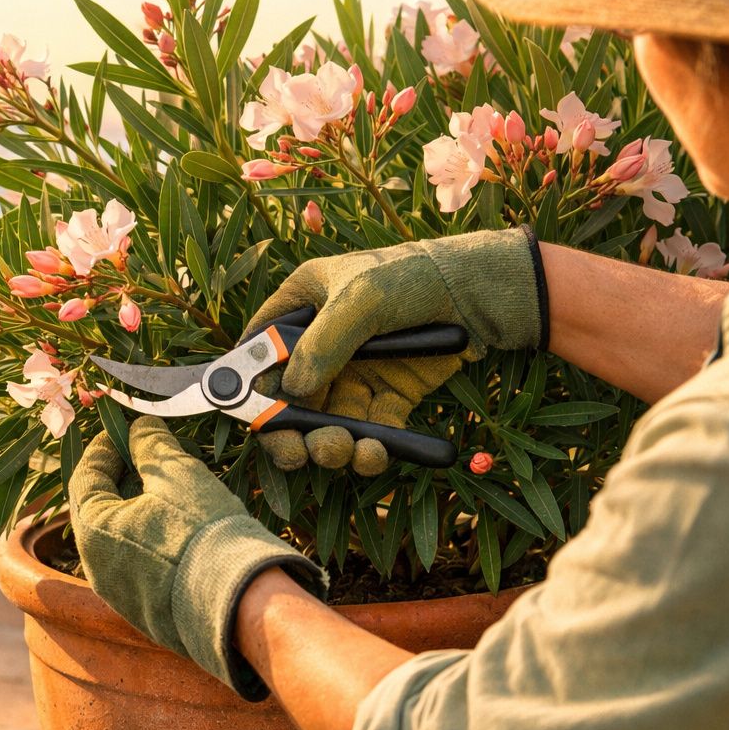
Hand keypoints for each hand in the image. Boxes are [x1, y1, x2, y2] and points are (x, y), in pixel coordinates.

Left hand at [69, 417, 325, 700]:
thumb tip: (140, 428)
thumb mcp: (177, 474)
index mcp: (93, 531)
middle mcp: (96, 568)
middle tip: (145, 456)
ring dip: (138, 510)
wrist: (240, 600)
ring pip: (120, 540)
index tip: (123, 431)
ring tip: (167, 490)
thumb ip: (151, 445)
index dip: (104, 449)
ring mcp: (119, 595)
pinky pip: (140, 567)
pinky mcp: (145, 612)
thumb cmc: (203, 530)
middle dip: (121, 479)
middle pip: (100, 510)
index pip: (86, 478)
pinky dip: (151, 541)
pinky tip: (179, 528)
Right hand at [247, 227, 546, 473]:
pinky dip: (370, 448)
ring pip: (326, 423)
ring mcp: (353, 372)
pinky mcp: (386, 396)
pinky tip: (377, 452)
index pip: (258, 350)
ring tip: (346, 451)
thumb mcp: (362, 298)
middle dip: (292, 431)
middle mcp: (320, 343)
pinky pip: (368, 431)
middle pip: (288, 399)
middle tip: (300, 453)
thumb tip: (293, 392)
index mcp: (301, 305)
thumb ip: (323, 343)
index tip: (253, 417)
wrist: (480, 292)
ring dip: (331, 444)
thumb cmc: (413, 276)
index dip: (248, 386)